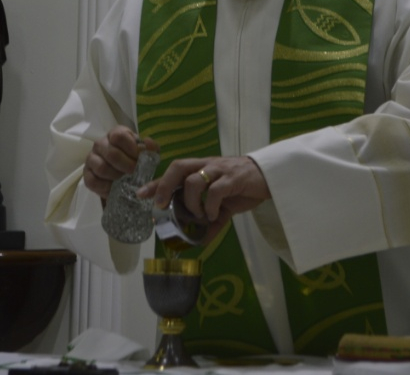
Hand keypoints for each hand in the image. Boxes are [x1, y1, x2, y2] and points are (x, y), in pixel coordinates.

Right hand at [83, 126, 157, 199]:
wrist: (123, 174)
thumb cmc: (135, 160)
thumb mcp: (146, 152)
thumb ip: (150, 147)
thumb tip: (147, 142)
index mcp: (115, 134)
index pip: (119, 136)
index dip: (131, 148)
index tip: (139, 158)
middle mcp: (101, 143)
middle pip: (111, 153)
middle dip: (126, 165)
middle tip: (135, 173)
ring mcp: (91, 158)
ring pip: (102, 168)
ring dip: (117, 177)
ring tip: (126, 181)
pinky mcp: (86, 174)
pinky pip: (93, 181)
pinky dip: (105, 187)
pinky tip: (115, 188)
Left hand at [137, 156, 271, 242]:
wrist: (270, 176)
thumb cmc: (243, 186)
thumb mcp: (224, 205)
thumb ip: (211, 221)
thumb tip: (199, 243)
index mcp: (201, 169)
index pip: (174, 172)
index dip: (157, 183)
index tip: (140, 195)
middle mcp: (207, 166)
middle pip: (178, 167)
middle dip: (165, 185)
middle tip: (161, 204)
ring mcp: (219, 170)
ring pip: (194, 181)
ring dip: (191, 202)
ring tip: (199, 214)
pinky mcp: (233, 178)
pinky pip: (215, 191)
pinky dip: (210, 206)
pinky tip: (214, 214)